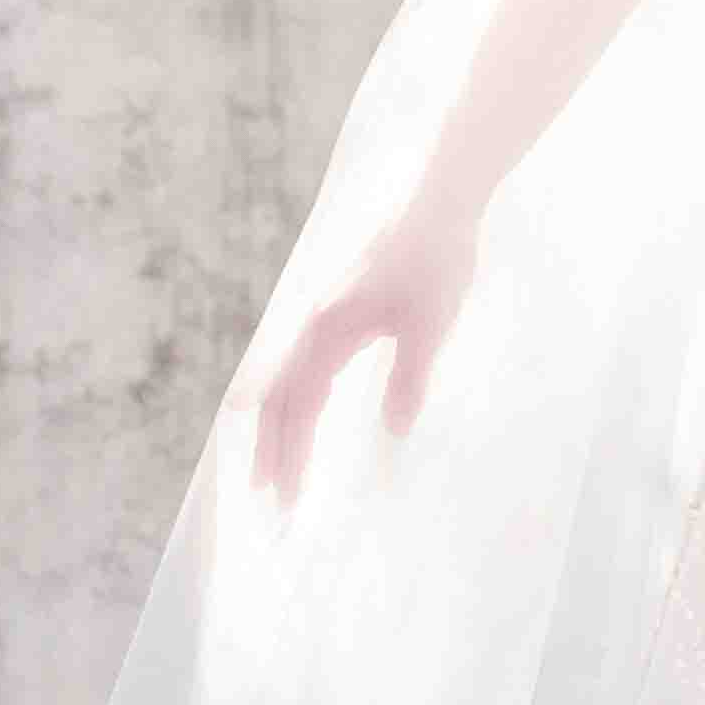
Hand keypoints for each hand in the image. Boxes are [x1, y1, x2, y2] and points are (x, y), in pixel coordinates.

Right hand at [250, 190, 484, 505]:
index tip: (287, 498)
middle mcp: (313, 325)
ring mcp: (320, 316)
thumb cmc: (437, 262)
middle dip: (271, 449)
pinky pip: (297, 363)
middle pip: (279, 397)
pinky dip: (287, 395)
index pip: (300, 406)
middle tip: (266, 499)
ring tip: (268, 467)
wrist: (438, 204)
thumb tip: (394, 432)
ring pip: (283, 380)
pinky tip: (297, 409)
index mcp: (328, 330)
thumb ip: (410, 378)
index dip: (292, 454)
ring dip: (275, 425)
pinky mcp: (334, 310)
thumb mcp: (431, 326)